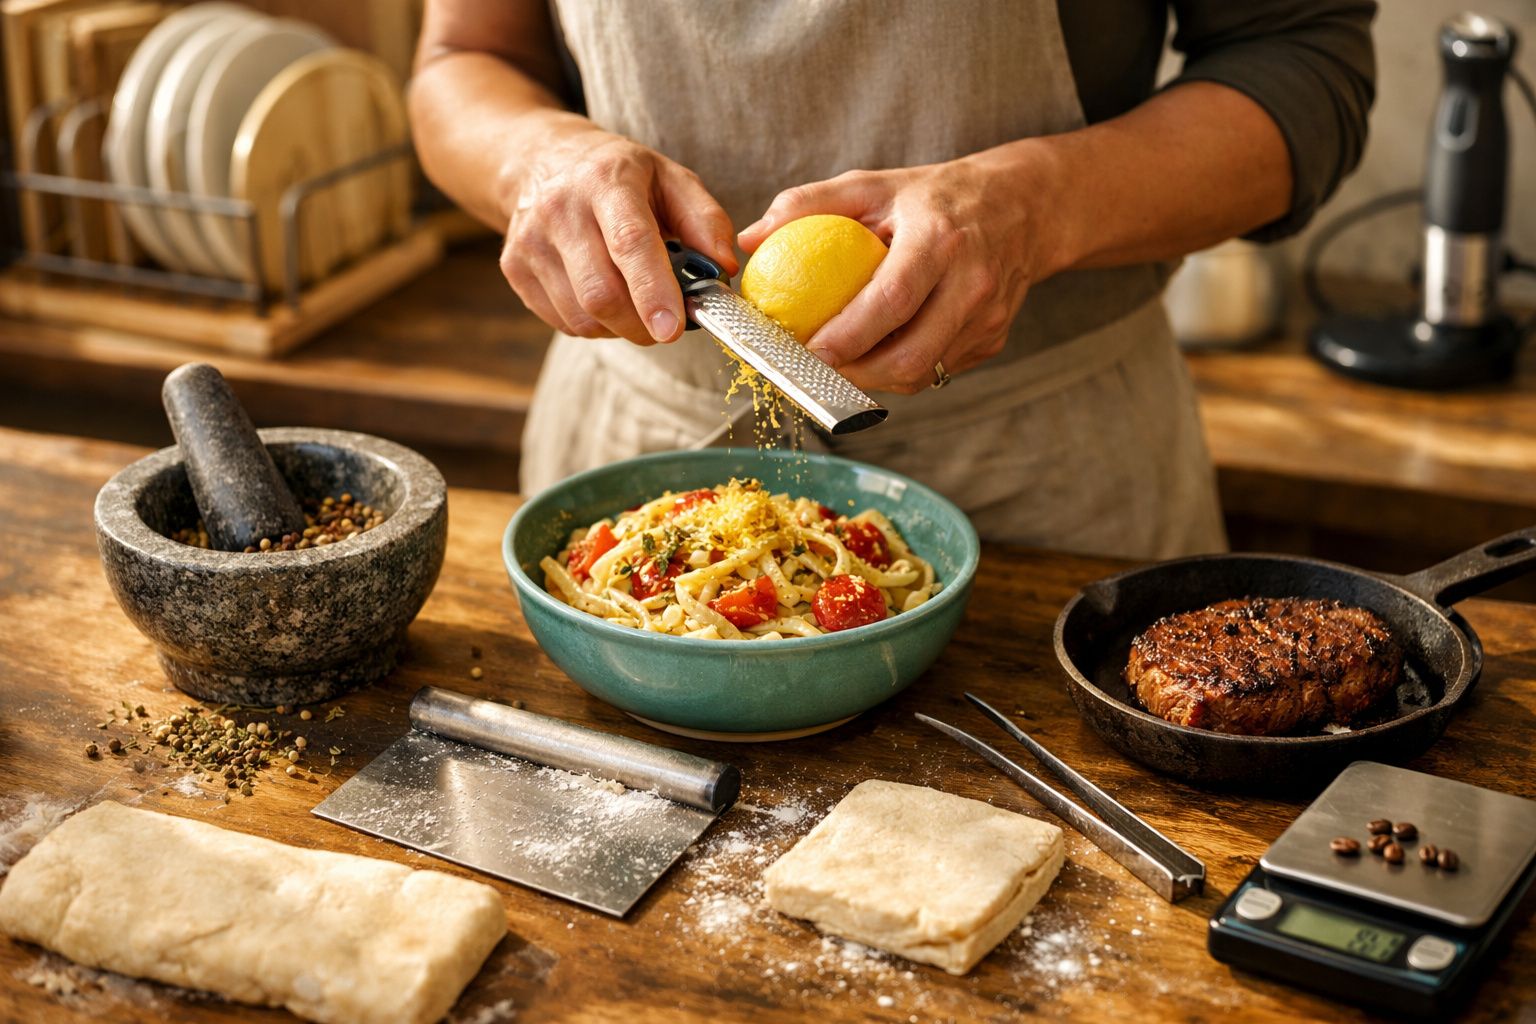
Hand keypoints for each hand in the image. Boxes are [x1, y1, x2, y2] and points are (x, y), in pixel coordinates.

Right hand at [500, 120, 737, 344]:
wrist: (540, 159)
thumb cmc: (619, 176)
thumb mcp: (670, 178)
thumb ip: (706, 222)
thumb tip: (725, 270)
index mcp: (607, 181)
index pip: (630, 243)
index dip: (652, 291)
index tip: (672, 329)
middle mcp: (560, 208)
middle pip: (601, 293)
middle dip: (642, 324)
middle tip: (666, 325)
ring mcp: (530, 241)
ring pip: (582, 316)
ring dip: (620, 327)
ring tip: (633, 302)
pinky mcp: (514, 268)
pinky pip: (563, 322)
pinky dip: (594, 324)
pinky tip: (603, 297)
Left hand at [737, 147, 1058, 392]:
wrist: (1022, 207)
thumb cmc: (933, 197)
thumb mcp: (872, 185)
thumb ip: (807, 204)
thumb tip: (750, 239)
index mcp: (941, 240)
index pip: (893, 300)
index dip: (849, 335)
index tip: (807, 351)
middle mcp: (973, 283)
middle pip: (912, 354)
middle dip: (856, 374)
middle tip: (814, 369)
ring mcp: (989, 318)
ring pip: (924, 373)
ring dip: (875, 379)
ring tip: (840, 364)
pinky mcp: (994, 340)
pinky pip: (940, 371)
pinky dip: (903, 370)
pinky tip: (877, 354)